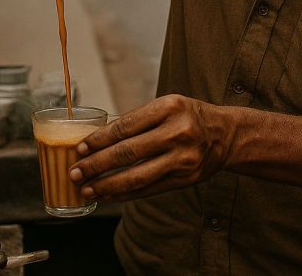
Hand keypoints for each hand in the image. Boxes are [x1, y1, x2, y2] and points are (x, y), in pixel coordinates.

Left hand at [69, 95, 232, 201]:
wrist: (225, 135)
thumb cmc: (188, 117)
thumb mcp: (167, 106)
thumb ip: (138, 120)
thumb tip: (97, 139)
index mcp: (169, 108)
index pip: (126, 126)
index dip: (99, 139)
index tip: (80, 148)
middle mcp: (177, 132)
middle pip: (128, 152)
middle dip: (97, 164)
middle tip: (76, 172)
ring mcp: (182, 158)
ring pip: (137, 176)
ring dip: (107, 185)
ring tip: (87, 188)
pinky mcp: (185, 179)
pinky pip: (148, 189)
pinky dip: (125, 194)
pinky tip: (109, 195)